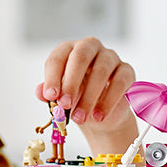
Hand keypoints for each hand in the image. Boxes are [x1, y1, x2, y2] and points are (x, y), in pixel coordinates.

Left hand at [36, 37, 136, 153]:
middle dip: (71, 82)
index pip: (58, 58)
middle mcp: (89, 48)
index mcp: (68, 51)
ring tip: (79, 118)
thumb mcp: (60, 98)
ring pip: (101, 70)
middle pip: (80, 57)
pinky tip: (98, 116)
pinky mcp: (126, 71)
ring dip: (88, 97)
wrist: (98, 115)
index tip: (50, 96)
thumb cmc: (76, 99)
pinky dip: (108, 101)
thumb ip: (50, 94)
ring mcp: (110, 57)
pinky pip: (120, 82)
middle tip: (65, 105)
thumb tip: (40, 92)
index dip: (53, 77)